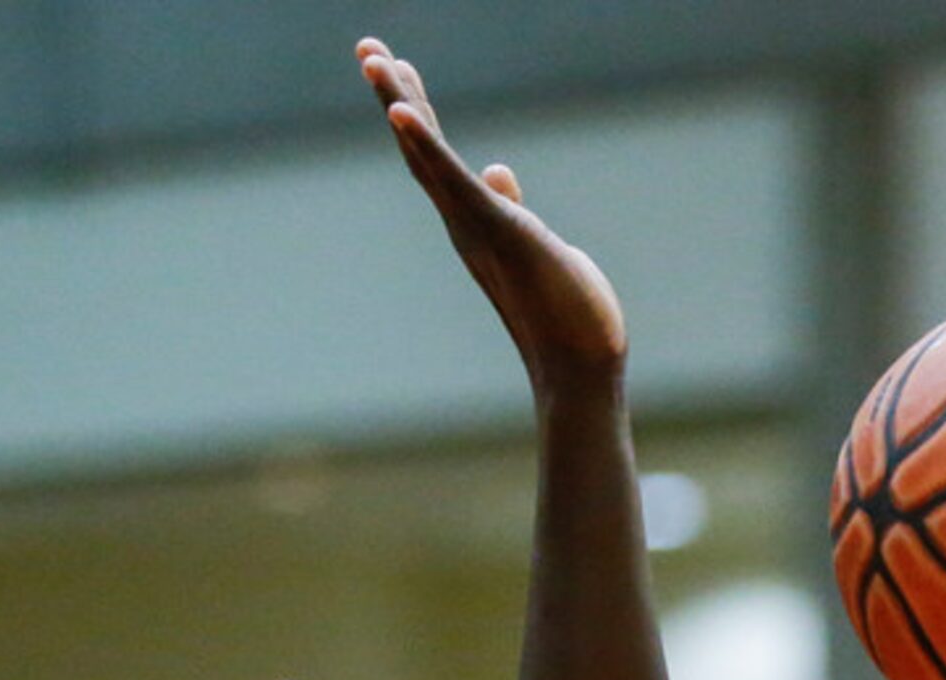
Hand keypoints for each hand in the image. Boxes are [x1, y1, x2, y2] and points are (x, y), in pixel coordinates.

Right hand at [357, 39, 625, 390]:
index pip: (437, 157)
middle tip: (367, 45)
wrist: (578, 367)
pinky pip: (453, 182)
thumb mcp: (537, 244)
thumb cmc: (565, 314)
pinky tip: (401, 112)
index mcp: (474, 222)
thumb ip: (509, 207)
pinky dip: (425, 145)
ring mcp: (475, 228)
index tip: (396, 67)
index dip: (415, 111)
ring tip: (374, 60)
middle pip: (419, 149)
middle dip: (393, 95)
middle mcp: (463, 224)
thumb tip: (498, 170)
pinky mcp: (497, 231)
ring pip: (427, 158)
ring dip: (399, 105)